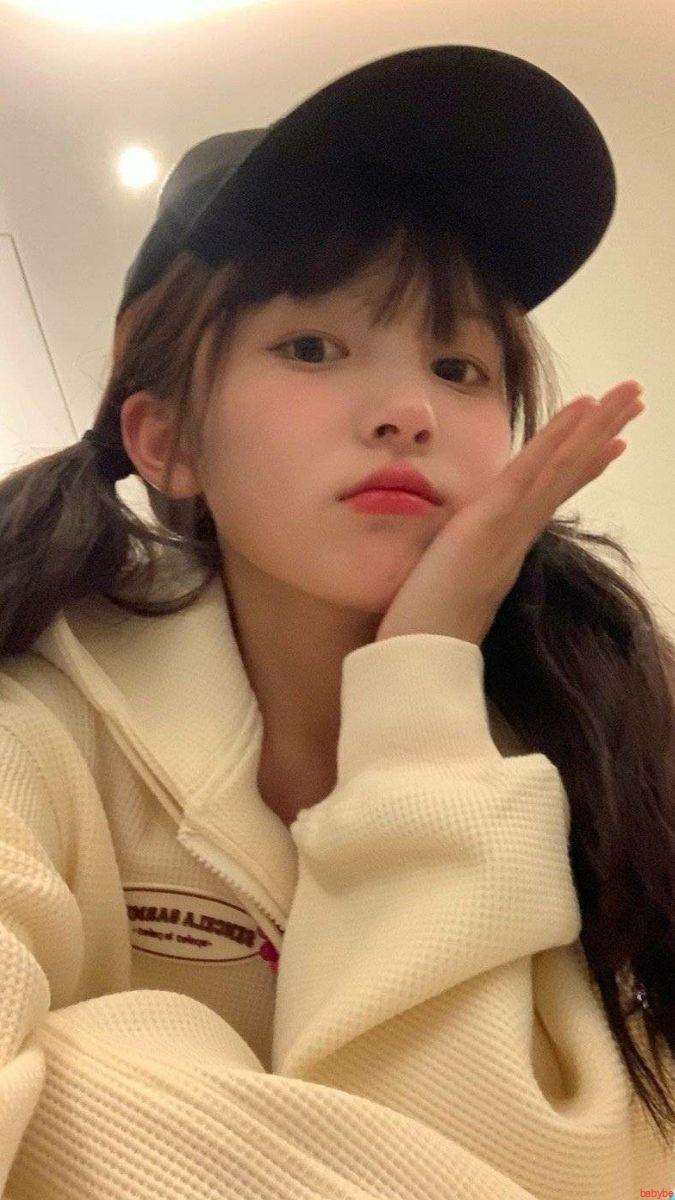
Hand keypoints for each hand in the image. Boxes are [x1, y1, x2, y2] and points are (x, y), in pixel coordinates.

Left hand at [375, 379, 645, 646]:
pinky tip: (584, 410)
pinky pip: (534, 473)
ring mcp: (510, 528)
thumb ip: (453, 563)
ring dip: (597, 425)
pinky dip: (561, 441)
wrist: (415, 659)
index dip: (583, 467)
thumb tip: (450, 554)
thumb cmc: (420, 630)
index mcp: (507, 546)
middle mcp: (518, 535)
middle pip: (568, 474)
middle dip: (603, 434)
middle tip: (636, 400)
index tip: (612, 444)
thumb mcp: (442, 583)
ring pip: (562, 466)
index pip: (551, 496)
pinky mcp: (493, 523)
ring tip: (630, 393)